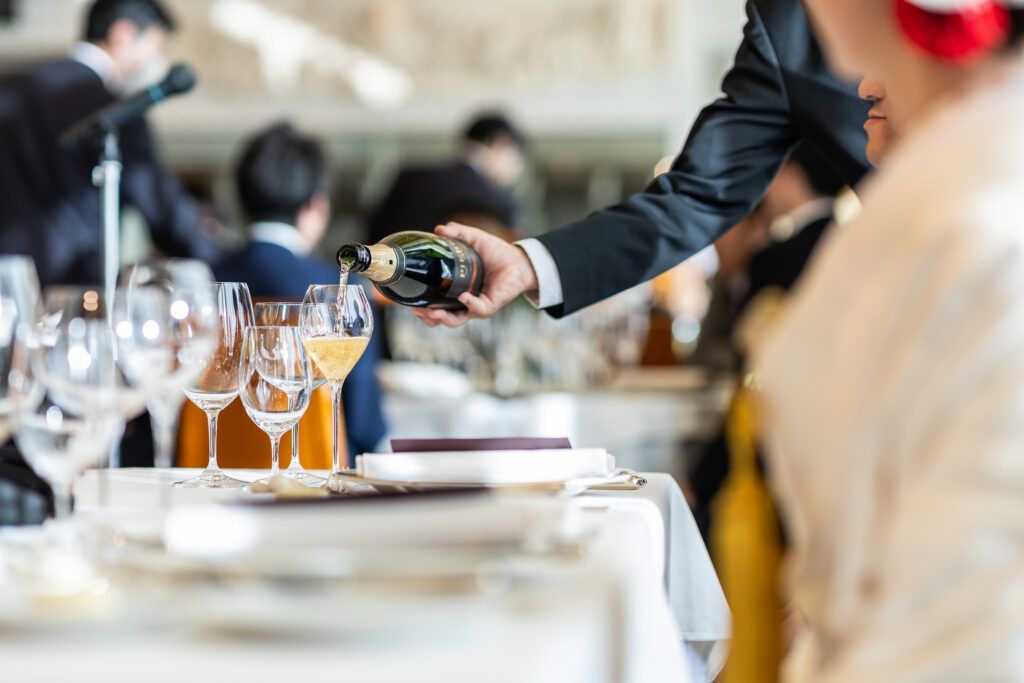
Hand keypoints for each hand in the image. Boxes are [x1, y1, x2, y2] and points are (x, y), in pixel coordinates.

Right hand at [412, 222, 538, 327]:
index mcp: (456, 291)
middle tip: (417, 310)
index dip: (423, 308)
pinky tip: (462, 297)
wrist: (519, 260)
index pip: (436, 305)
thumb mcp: (474, 239)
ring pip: (456, 320)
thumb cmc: (496, 253)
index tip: (410, 303)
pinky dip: (469, 304)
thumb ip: (457, 233)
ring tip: (432, 312)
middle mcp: (465, 303)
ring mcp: (477, 306)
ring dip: (443, 318)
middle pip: (442, 319)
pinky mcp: (490, 305)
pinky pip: (478, 309)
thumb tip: (439, 228)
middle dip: (428, 317)